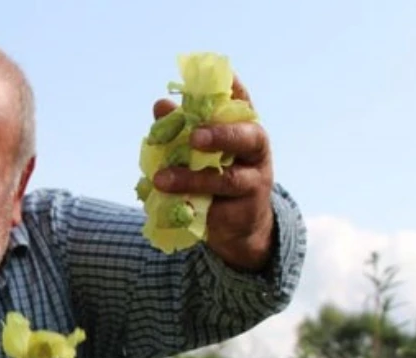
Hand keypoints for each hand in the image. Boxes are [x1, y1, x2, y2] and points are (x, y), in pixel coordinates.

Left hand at [150, 76, 275, 271]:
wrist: (239, 225)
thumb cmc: (217, 175)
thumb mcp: (201, 150)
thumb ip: (183, 128)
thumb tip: (160, 106)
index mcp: (245, 129)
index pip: (243, 103)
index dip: (234, 88)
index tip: (223, 74)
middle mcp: (255, 152)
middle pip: (247, 138)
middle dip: (220, 135)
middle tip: (193, 136)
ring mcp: (252, 183)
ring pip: (226, 179)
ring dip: (191, 179)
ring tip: (160, 179)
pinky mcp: (240, 212)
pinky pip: (214, 208)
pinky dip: (189, 205)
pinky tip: (168, 204)